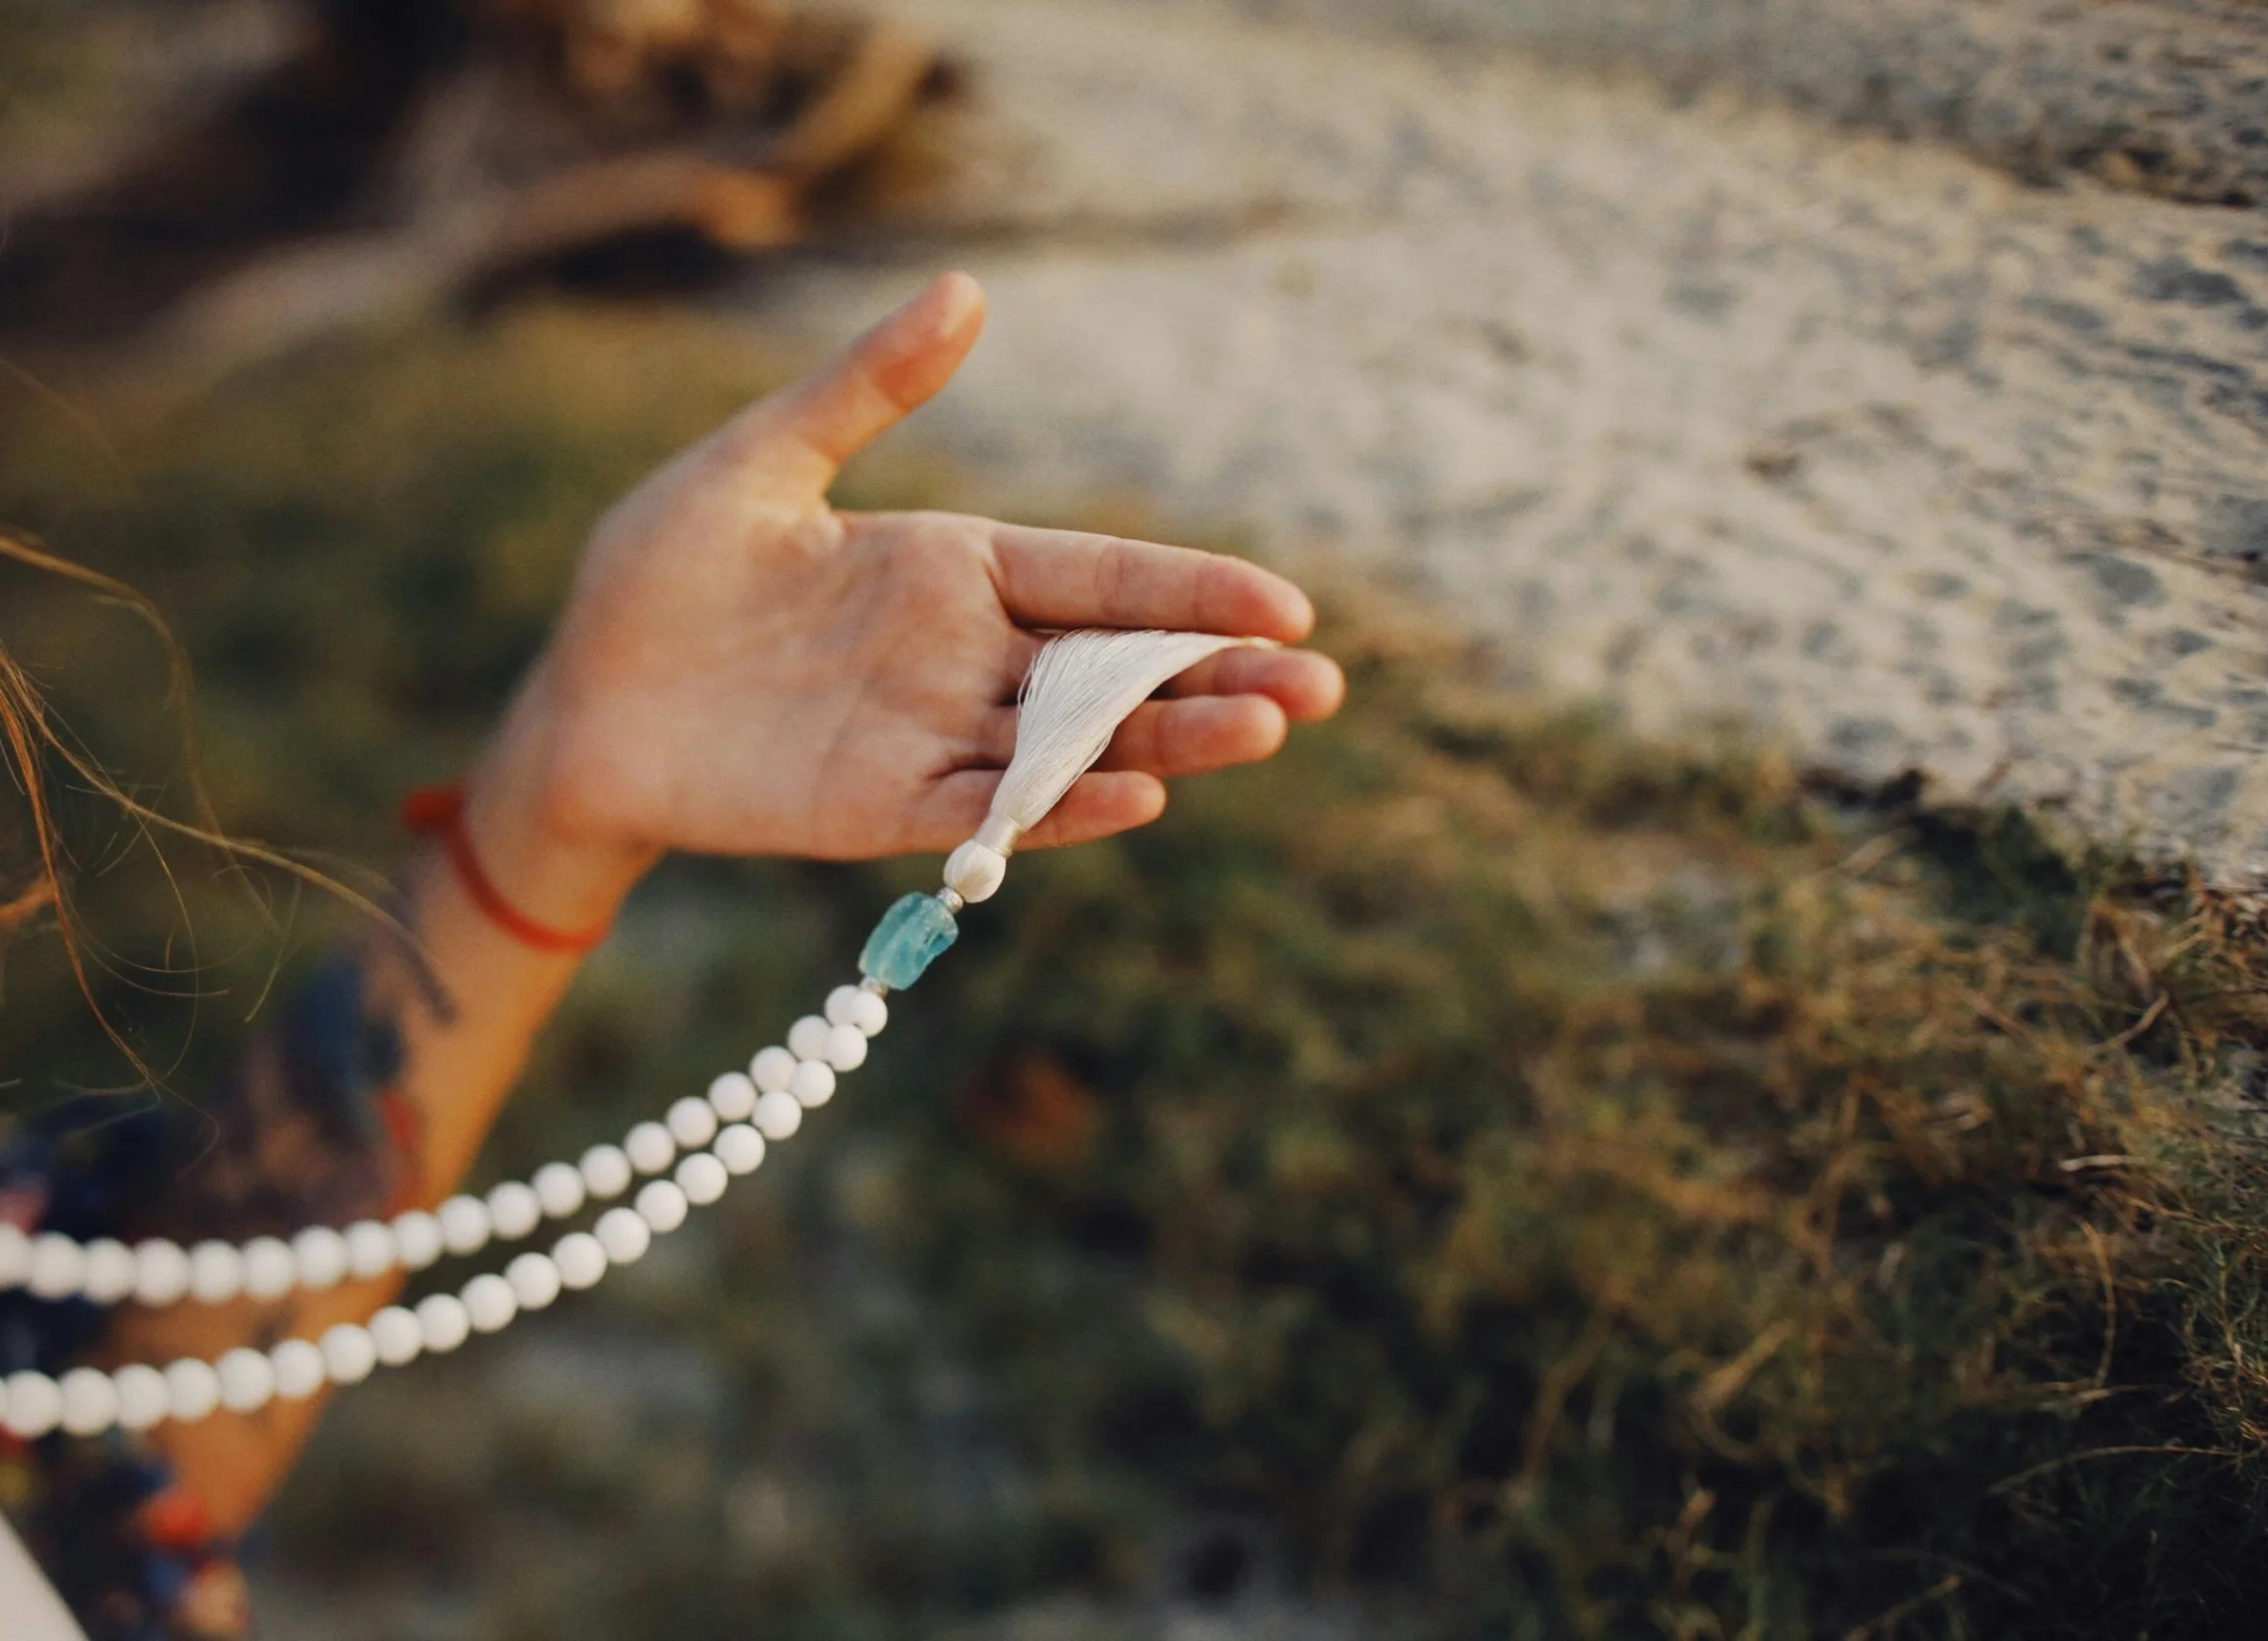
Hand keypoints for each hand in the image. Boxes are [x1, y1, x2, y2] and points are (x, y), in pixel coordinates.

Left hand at [461, 274, 1343, 930]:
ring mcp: (934, 738)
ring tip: (1258, 732)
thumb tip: (967, 288)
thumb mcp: (761, 460)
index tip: (1285, 605)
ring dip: (1168, 743)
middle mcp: (968, 659)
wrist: (579, 698)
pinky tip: (1130, 795)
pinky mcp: (885, 810)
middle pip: (1118, 674)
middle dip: (1219, 680)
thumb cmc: (662, 571)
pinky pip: (989, 814)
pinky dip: (1058, 809)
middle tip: (1318, 690)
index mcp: (958, 568)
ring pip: (1077, 746)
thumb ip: (867, 386)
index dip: (1193, 593)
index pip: (1103, 581)